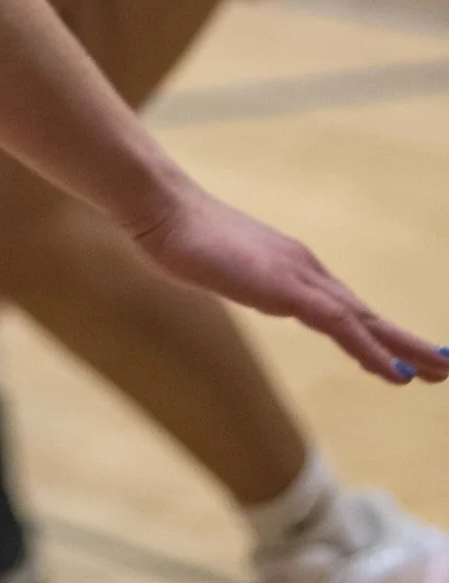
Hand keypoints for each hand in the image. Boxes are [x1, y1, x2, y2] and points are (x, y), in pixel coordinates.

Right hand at [138, 173, 448, 388]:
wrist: (162, 210)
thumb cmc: (184, 238)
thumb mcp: (227, 271)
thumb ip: (250, 282)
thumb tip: (258, 292)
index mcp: (294, 269)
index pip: (348, 310)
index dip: (381, 335)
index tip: (410, 359)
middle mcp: (307, 270)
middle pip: (367, 315)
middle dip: (407, 344)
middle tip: (445, 367)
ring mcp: (299, 277)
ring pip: (364, 320)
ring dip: (403, 348)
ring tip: (437, 371)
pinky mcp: (287, 288)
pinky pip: (341, 326)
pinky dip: (371, 350)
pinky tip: (394, 372)